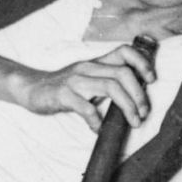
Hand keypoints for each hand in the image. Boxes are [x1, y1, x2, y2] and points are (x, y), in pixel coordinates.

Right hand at [18, 47, 151, 129]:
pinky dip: (97, 121)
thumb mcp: (88, 77)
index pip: (124, 51)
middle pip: (123, 73)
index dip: (142, 63)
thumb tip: (137, 96)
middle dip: (140, 95)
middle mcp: (88, 67)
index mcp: (96, 63)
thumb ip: (108, 80)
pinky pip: (87, 108)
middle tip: (143, 114)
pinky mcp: (63, 95)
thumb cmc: (64, 87)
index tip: (151, 81)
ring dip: (128, 107)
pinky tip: (98, 129)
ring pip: (111, 87)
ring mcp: (75, 80)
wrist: (31, 88)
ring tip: (133, 122)